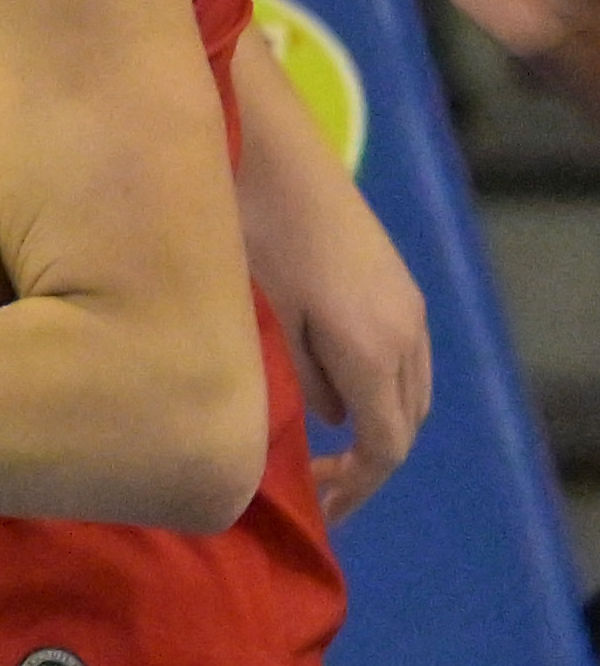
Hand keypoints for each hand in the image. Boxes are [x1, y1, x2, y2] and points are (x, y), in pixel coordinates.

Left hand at [280, 218, 428, 525]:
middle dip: (367, 464)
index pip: (384, 447)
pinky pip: (405, 359)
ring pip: (410, 393)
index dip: (355, 486)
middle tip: (315, 485)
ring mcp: (409, 307)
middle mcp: (407, 334)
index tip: (318, 506)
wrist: (273, 159)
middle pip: (405, 425)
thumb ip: (304, 381)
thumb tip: (329, 420)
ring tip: (324, 448)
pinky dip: (380, 390)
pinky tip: (334, 391)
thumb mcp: (268, 322)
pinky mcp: (399, 286)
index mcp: (373, 352)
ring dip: (377, 427)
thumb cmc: (254, 237)